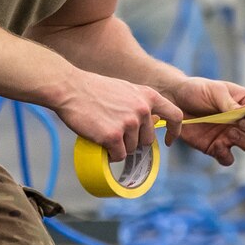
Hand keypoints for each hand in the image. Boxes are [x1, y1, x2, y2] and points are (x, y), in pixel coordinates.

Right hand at [49, 71, 184, 162]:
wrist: (69, 88)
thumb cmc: (93, 90)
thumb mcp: (125, 89)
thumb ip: (140, 104)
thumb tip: (149, 123)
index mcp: (148, 96)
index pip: (175, 115)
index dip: (174, 131)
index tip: (167, 140)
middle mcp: (142, 109)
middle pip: (147, 140)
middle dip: (133, 141)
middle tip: (115, 133)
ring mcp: (129, 123)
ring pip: (131, 149)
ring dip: (119, 147)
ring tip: (103, 132)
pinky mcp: (113, 136)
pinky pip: (118, 155)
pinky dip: (110, 154)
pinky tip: (100, 143)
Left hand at [164, 77, 244, 165]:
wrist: (173, 101)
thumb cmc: (196, 90)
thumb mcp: (215, 90)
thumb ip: (231, 103)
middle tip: (240, 125)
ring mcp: (233, 137)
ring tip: (231, 134)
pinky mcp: (217, 148)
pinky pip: (229, 160)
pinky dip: (226, 156)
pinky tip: (218, 145)